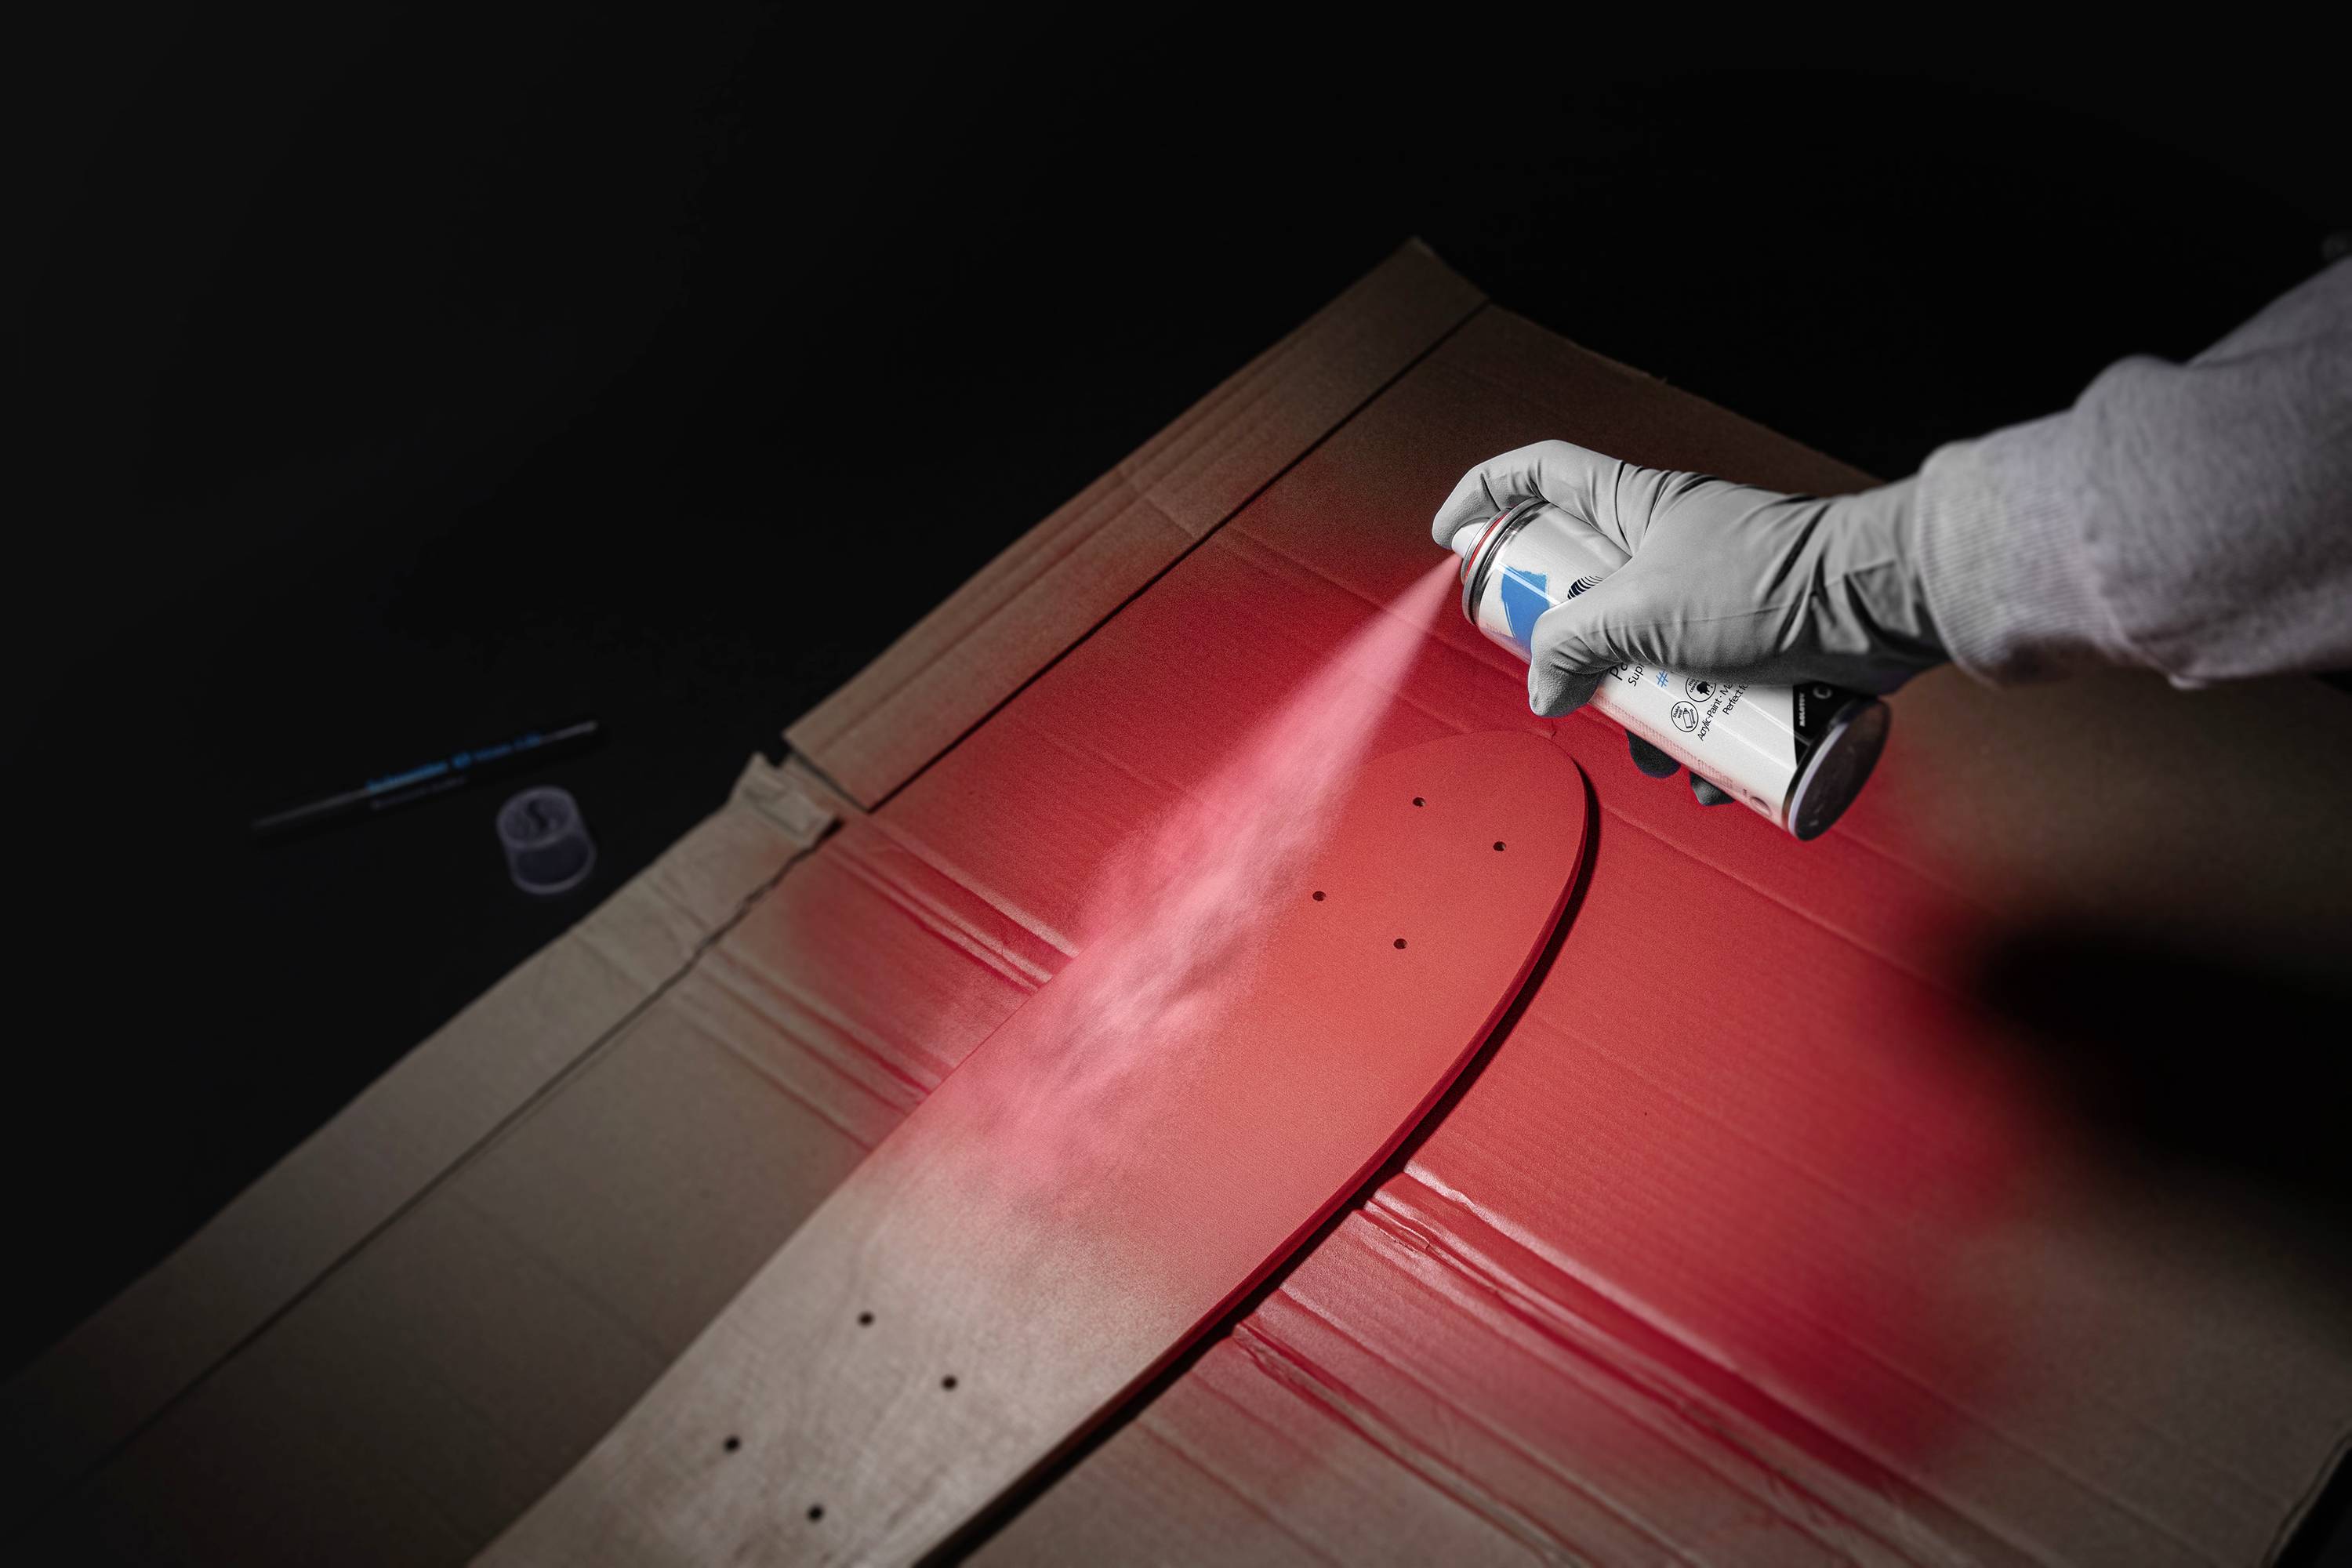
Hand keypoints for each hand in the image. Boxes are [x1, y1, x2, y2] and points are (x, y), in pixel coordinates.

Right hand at [1433, 440, 1946, 716]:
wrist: (1879, 605)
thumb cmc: (1771, 580)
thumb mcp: (1645, 610)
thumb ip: (1574, 646)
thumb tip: (1546, 690)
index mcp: (1633, 506)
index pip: (1539, 474)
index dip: (1486, 494)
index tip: (1451, 536)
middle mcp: (1665, 544)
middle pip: (1581, 589)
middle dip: (1567, 652)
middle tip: (1562, 685)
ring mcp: (1707, 596)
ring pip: (1639, 655)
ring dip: (1637, 712)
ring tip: (1654, 749)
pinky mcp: (1748, 645)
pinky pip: (1697, 692)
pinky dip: (1695, 735)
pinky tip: (1705, 771)